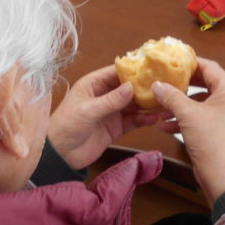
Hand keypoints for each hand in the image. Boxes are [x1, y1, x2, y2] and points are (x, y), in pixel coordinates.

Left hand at [47, 65, 161, 170]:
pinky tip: (154, 118)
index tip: (152, 69)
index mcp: (93, 84)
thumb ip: (110, 101)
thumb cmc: (65, 127)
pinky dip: (144, 119)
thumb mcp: (87, 111)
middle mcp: (104, 95)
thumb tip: (130, 87)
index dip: (134, 70)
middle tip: (163, 87)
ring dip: (148, 105)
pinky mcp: (116, 127)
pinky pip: (134, 120)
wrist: (60, 155)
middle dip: (145, 88)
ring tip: (164, 104)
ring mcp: (112, 112)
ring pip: (134, 104)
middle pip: (129, 88)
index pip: (116, 72)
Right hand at [152, 58, 224, 205]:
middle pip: (204, 84)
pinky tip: (165, 125)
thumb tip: (157, 84)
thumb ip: (171, 96)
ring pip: (199, 102)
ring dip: (179, 104)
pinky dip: (183, 118)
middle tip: (165, 79)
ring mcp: (224, 116)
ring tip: (160, 106)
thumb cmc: (210, 141)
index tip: (173, 60)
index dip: (191, 62)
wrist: (221, 175)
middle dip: (182, 84)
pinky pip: (199, 117)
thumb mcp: (187, 114)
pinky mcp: (217, 129)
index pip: (210, 68)